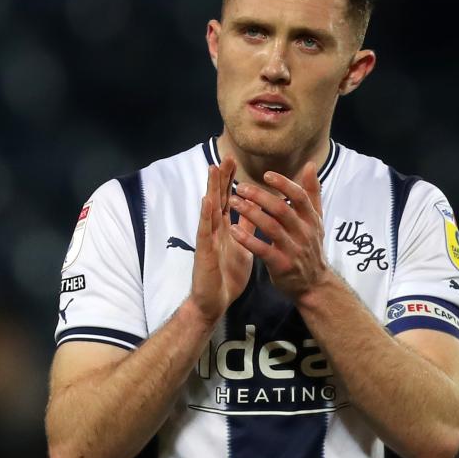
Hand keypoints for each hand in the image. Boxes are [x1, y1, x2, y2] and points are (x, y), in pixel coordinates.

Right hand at [189, 157, 254, 324]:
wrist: (215, 301)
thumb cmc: (226, 275)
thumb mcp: (242, 246)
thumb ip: (246, 228)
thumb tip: (254, 211)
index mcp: (225, 228)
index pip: (228, 199)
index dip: (230, 180)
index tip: (234, 161)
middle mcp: (215, 229)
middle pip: (218, 198)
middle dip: (222, 177)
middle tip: (226, 156)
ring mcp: (208, 238)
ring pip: (209, 209)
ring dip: (211, 188)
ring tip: (213, 168)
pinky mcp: (204, 251)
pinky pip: (206, 231)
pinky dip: (206, 214)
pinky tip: (207, 200)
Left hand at [228, 162, 328, 299]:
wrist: (314, 284)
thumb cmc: (311, 246)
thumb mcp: (316, 220)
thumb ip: (312, 192)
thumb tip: (310, 165)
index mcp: (311, 219)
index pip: (299, 196)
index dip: (283, 184)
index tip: (265, 174)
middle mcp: (304, 232)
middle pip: (282, 210)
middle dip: (260, 197)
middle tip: (240, 187)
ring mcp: (293, 250)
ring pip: (271, 228)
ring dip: (251, 214)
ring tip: (233, 202)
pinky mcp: (282, 265)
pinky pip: (263, 250)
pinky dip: (248, 240)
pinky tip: (234, 230)